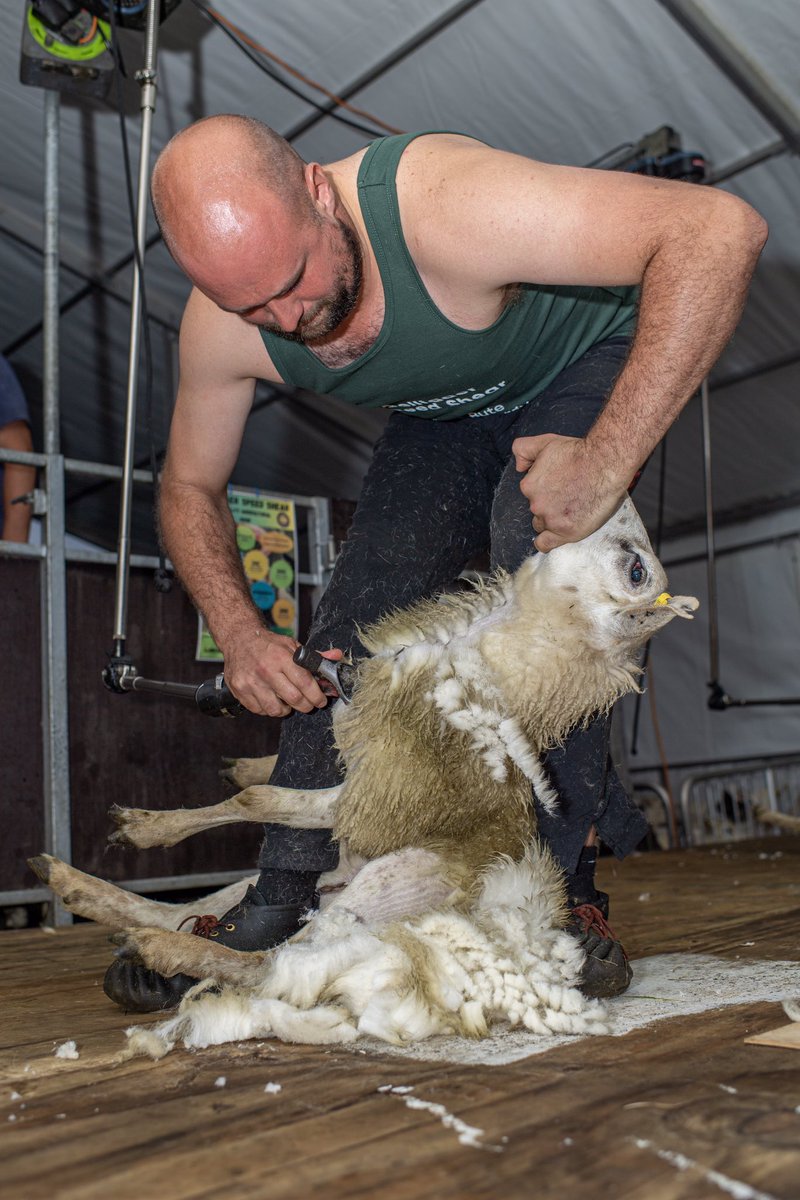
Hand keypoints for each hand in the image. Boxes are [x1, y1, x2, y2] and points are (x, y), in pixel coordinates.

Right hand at [223, 628, 343, 716]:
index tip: (321, 701)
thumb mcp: (292, 645)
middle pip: (293, 699)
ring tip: (288, 701)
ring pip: (276, 710)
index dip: (317, 696)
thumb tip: (337, 656)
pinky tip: (272, 699)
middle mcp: (266, 670)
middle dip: (306, 706)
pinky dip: (269, 709)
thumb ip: (314, 656)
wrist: (239, 639)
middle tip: (308, 704)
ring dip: (287, 709)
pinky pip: (260, 710)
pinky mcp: (240, 691)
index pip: (305, 683)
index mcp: (282, 657)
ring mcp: (251, 682)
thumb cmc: (269, 644)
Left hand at [512, 433, 626, 551]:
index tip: (558, 487)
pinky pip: (545, 544)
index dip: (544, 491)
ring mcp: (551, 520)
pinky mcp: (566, 532)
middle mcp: (536, 505)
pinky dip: (546, 541)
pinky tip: (554, 535)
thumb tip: (519, 467)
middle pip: (537, 511)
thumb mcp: (545, 442)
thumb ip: (523, 449)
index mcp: (529, 486)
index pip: (531, 495)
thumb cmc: (578, 452)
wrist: (604, 463)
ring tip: (571, 510)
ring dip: (553, 520)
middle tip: (568, 497)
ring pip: (543, 525)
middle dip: (549, 506)